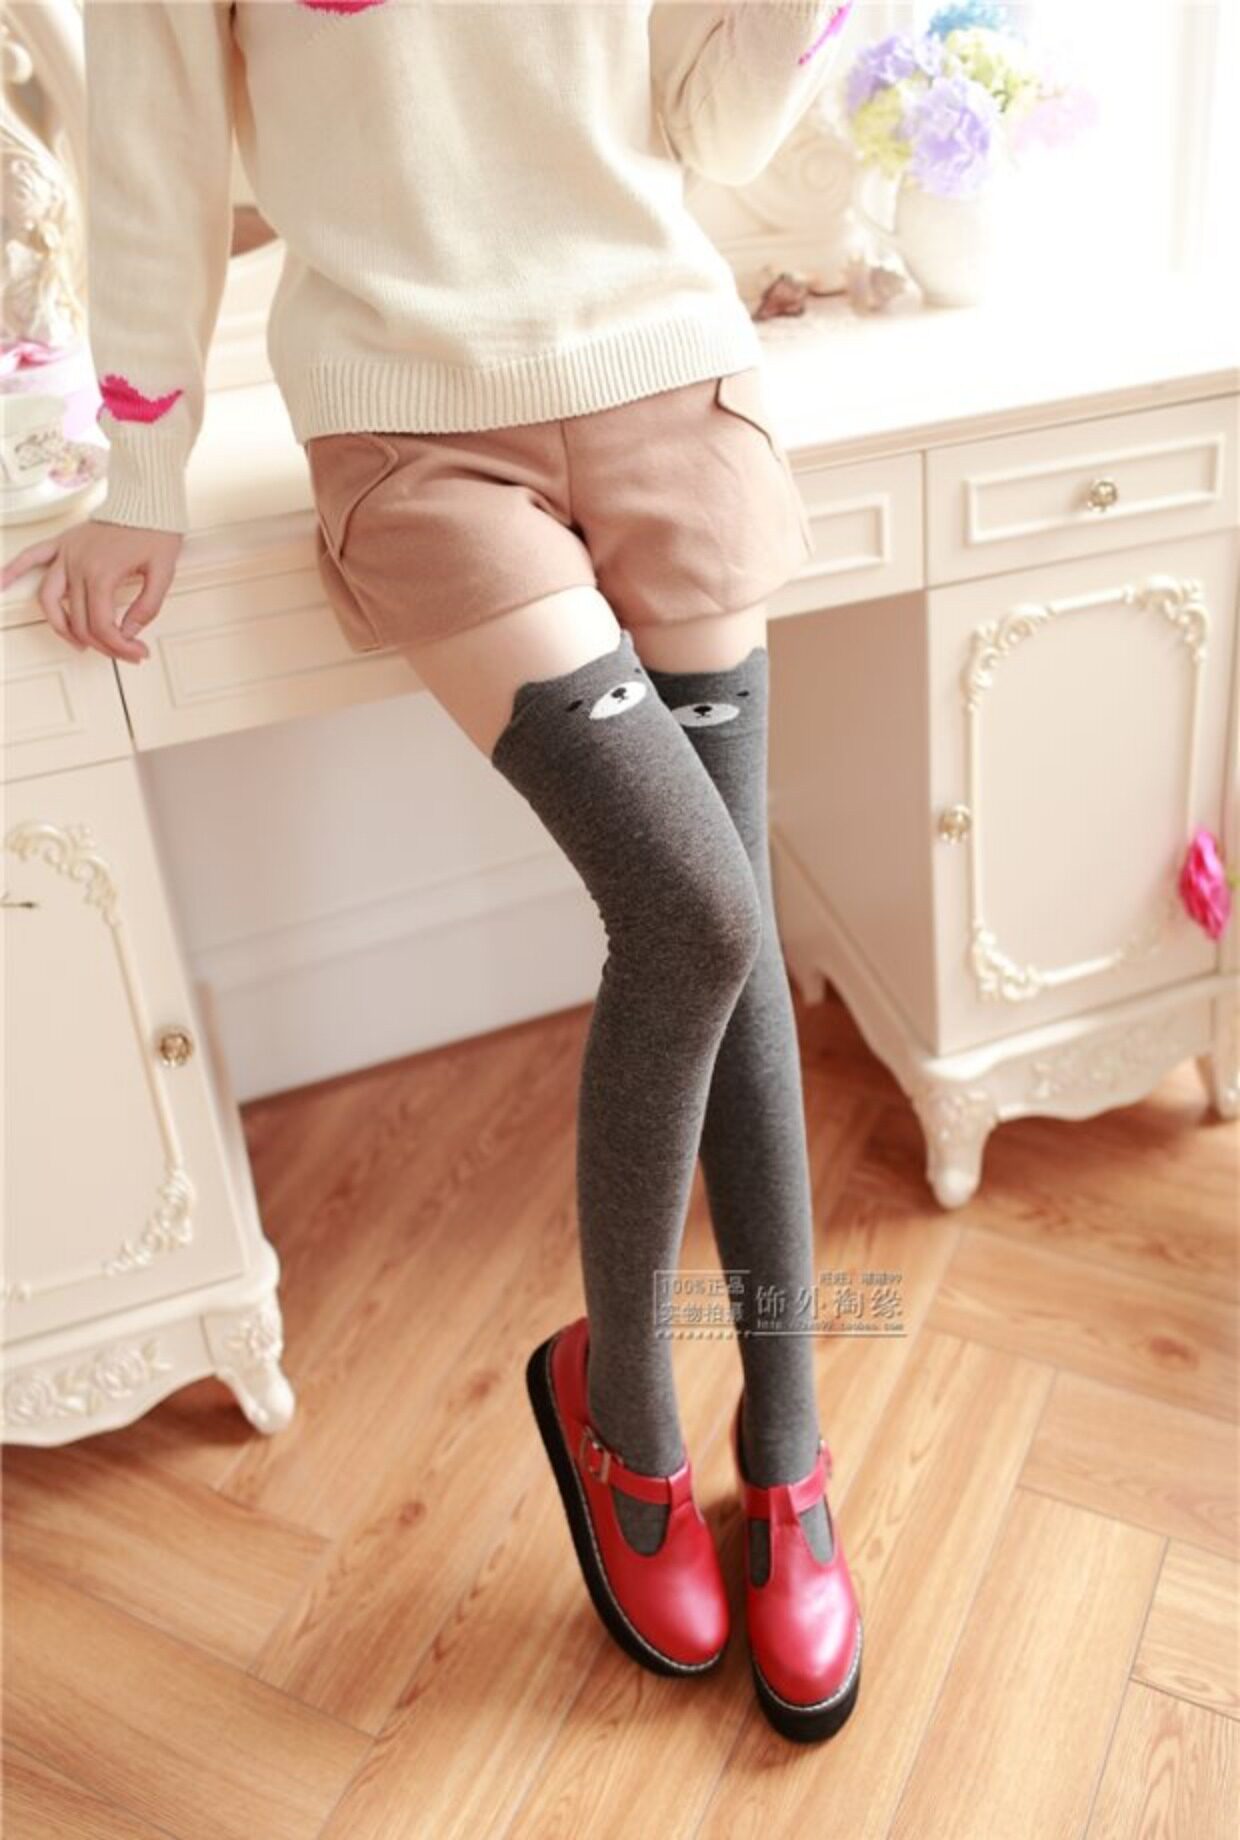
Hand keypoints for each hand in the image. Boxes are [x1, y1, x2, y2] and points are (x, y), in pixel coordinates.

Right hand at [0, 518, 183, 663]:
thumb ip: (147, 607)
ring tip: (77, 642)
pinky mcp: (62, 543)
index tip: (136, 652)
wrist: (146, 500)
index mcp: (103, 575)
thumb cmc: (155, 531)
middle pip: (79, 621)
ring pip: (49, 601)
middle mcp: (78, 566)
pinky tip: (1, 582)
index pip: (103, 626)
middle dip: (102, 645)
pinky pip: (31, 557)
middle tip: (122, 651)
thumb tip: (130, 632)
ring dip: (60, 627)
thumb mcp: (163, 573)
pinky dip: (13, 570)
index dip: (120, 647)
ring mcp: (66, 555)